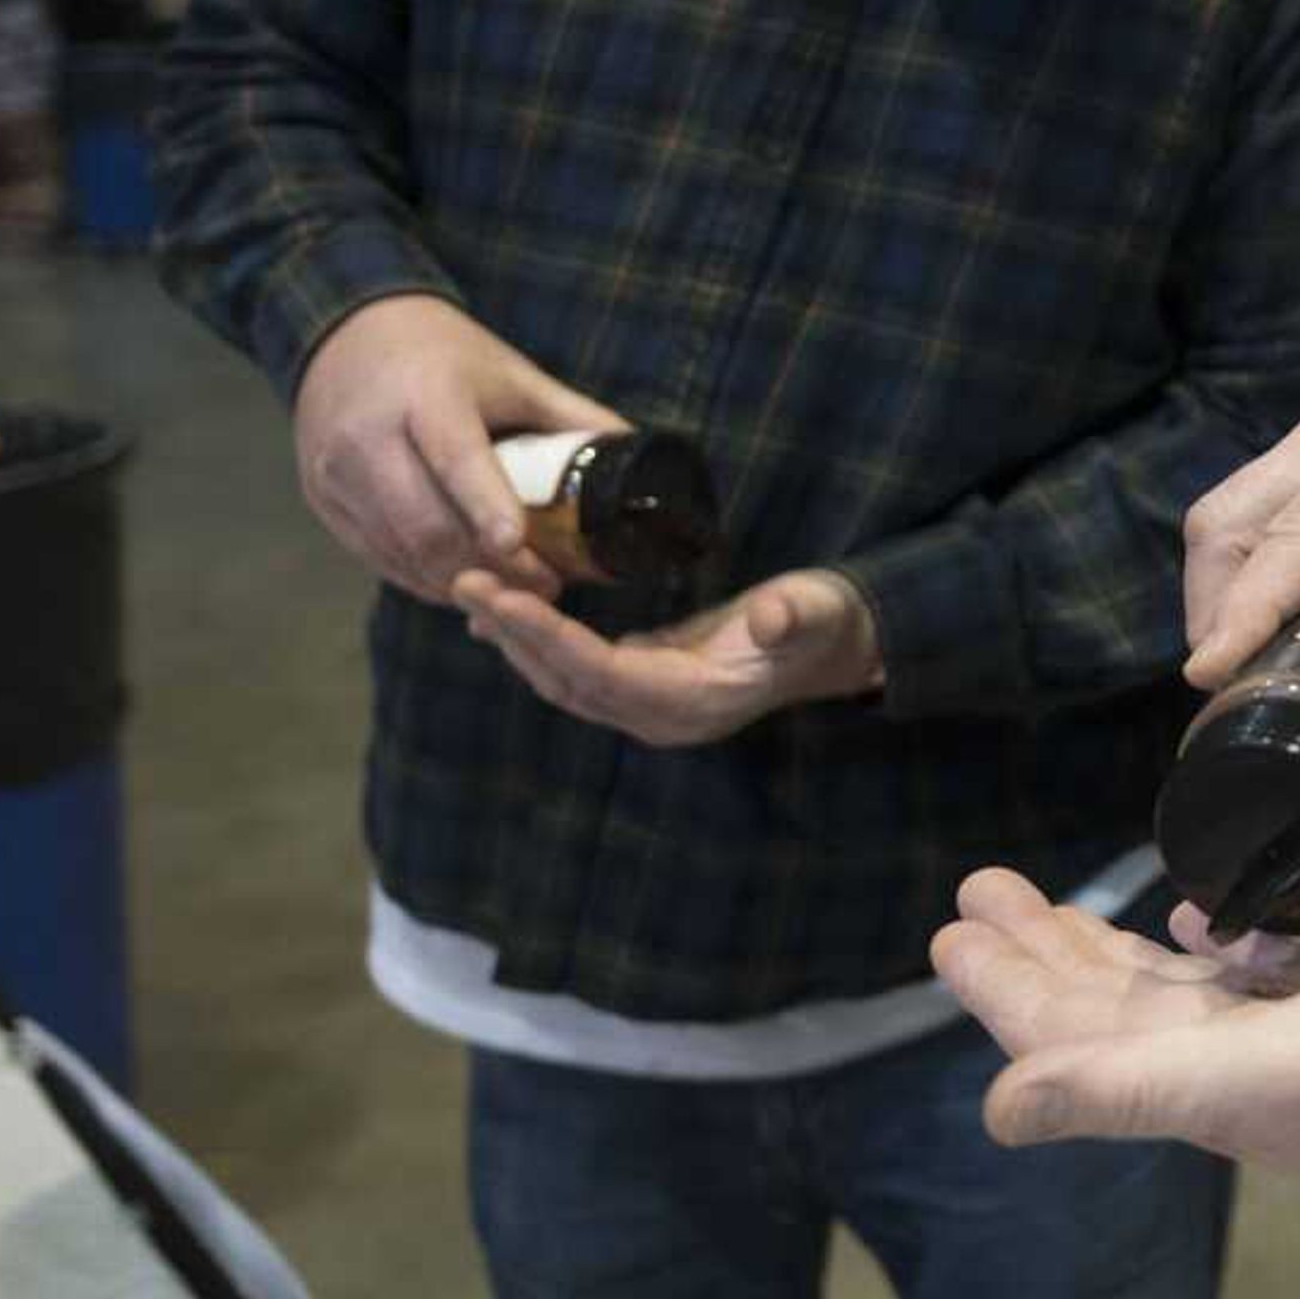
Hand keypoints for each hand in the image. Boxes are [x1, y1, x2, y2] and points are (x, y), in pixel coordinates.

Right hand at [294, 294, 624, 601]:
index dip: (486, 507)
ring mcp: (335, 472)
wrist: (346, 336)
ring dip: (460, 581)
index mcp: (424, 394)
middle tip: (547, 586)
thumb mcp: (512, 373)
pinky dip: (425, 578)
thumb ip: (573, 417)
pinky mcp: (322, 499)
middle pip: (426, 524)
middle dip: (490, 567)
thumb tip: (641, 455)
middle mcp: (368, 435)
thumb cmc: (446, 357)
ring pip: (400, 552)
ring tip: (515, 590)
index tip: (518, 546)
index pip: (454, 458)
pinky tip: (465, 580)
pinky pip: (378, 558)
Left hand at [453, 565, 882, 748]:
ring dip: (514, 639)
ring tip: (470, 592)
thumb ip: (795, 617)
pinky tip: (508, 610)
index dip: (548, 637)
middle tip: (465, 580)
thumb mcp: (817, 612)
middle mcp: (662, 717)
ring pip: (562, 681)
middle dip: (513, 633)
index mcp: (694, 703)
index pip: (602, 674)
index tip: (503, 596)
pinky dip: (537, 641)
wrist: (835, 646)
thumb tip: (772, 621)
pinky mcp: (644, 687)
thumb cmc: (824, 623)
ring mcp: (650, 709)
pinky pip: (575, 671)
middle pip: (567, 681)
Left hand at [932, 868, 1299, 1235]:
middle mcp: (1208, 1057)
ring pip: (1158, 981)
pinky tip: (1189, 910)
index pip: (1060, 1028)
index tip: (951, 928)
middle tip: (978, 885)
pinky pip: (1242, 962)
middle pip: (1095, 996)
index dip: (1001, 984)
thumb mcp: (1235, 1082)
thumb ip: (1118, 1089)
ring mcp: (1269, 1030)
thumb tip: (995, 1110)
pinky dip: (1202, 934)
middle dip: (1034, 945)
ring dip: (1100, 937)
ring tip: (1050, 896)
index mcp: (1172, 1076)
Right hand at [1183, 342, 1299, 765]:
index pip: (1299, 533)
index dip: (1248, 608)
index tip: (1205, 676)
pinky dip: (1254, 578)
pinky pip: (1261, 518)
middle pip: (1232, 522)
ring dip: (1227, 596)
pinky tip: (1283, 635)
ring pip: (1232, 517)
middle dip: (1217, 611)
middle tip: (1237, 698)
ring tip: (1253, 675)